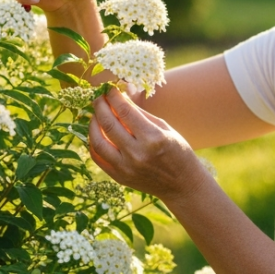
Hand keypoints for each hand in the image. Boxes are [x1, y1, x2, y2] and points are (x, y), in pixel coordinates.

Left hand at [88, 89, 212, 203]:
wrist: (182, 185)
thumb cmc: (178, 152)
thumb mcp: (164, 128)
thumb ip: (140, 114)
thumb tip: (120, 97)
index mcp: (153, 138)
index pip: (124, 111)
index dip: (114, 96)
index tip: (110, 88)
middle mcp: (137, 153)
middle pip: (108, 124)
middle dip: (100, 106)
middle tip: (98, 97)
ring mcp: (126, 167)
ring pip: (97, 141)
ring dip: (93, 124)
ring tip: (95, 115)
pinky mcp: (119, 177)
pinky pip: (98, 157)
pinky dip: (93, 143)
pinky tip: (97, 133)